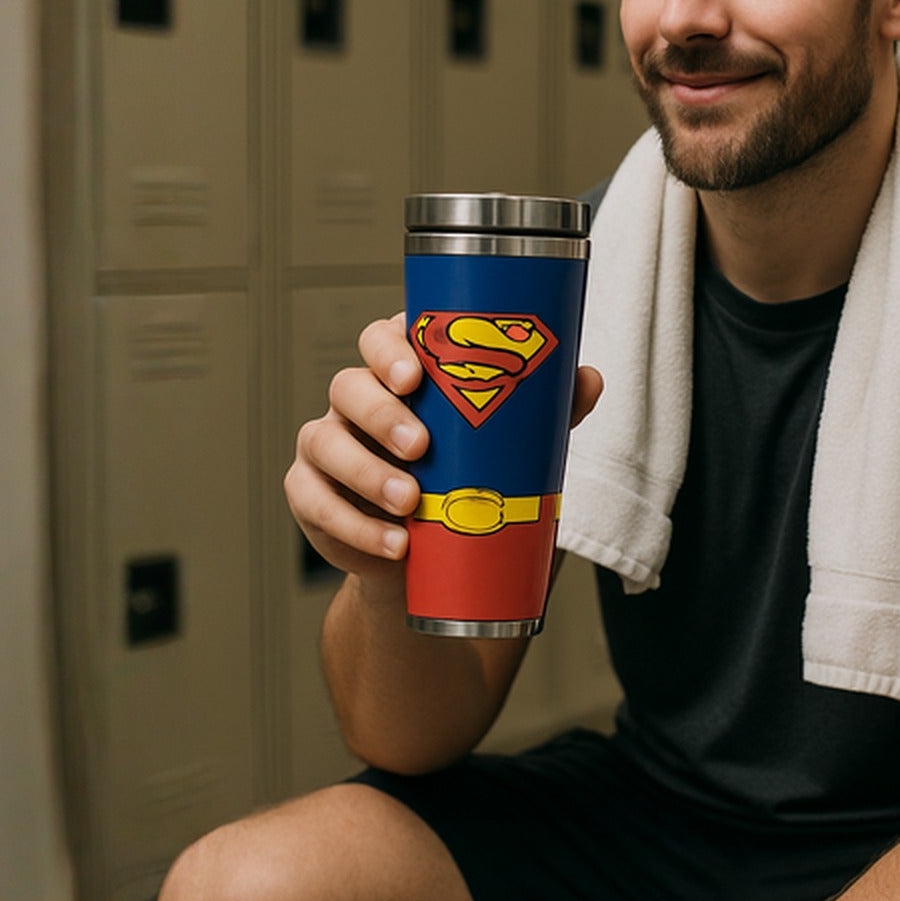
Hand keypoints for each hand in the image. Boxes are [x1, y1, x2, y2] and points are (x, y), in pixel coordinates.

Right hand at [285, 312, 602, 586]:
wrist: (437, 562)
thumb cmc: (473, 482)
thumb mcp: (513, 447)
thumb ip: (545, 412)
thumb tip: (587, 377)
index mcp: (402, 374)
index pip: (380, 338)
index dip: (389, 348)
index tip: (416, 373)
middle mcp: (358, 402)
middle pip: (347, 385)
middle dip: (381, 412)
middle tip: (420, 445)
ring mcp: (329, 445)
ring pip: (325, 440)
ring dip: (367, 471)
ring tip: (410, 501)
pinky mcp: (311, 495)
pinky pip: (315, 500)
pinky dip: (353, 525)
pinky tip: (393, 544)